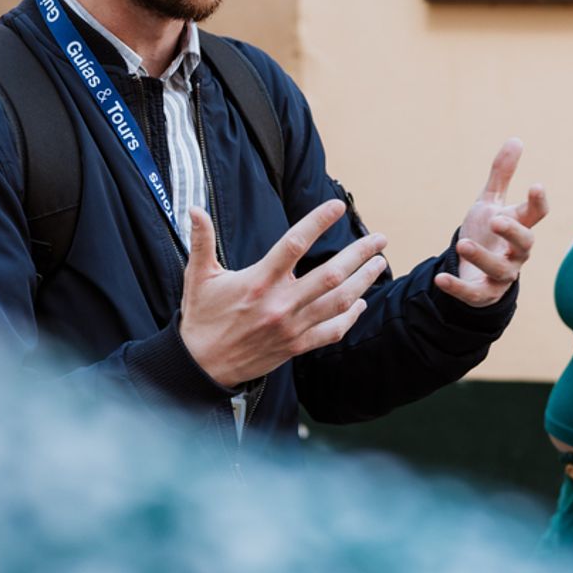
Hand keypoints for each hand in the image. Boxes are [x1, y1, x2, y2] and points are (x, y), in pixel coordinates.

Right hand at [179, 200, 387, 386]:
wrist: (201, 367)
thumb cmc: (201, 318)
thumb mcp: (198, 277)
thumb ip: (201, 241)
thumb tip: (193, 209)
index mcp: (259, 282)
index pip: (294, 244)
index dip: (318, 222)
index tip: (338, 206)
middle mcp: (281, 304)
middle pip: (331, 274)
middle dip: (360, 254)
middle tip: (379, 238)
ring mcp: (292, 327)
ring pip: (339, 302)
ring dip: (363, 281)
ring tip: (379, 263)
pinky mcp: (297, 346)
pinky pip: (332, 332)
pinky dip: (350, 317)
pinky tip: (361, 303)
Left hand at [436, 138, 549, 306]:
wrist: (472, 268)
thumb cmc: (486, 232)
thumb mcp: (490, 202)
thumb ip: (502, 174)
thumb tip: (516, 139)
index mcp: (519, 226)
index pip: (536, 213)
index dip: (537, 201)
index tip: (535, 185)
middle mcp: (516, 253)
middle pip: (524, 243)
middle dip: (512, 232)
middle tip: (497, 219)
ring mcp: (502, 275)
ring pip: (499, 269)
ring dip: (481, 257)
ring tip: (462, 244)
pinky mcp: (484, 294)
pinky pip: (474, 293)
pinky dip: (458, 287)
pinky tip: (442, 279)